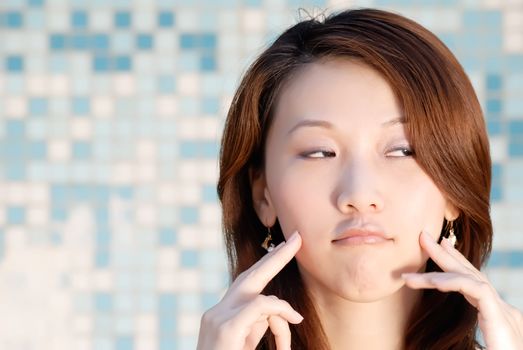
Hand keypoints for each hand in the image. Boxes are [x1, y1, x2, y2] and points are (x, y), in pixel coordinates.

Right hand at [196, 231, 302, 349]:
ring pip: (260, 296)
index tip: (282, 248)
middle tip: (297, 238)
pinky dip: (279, 312)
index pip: (245, 285)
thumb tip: (278, 312)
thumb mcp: (244, 345)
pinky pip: (260, 306)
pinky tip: (291, 326)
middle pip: (249, 276)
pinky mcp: (226, 327)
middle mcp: (216, 312)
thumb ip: (256, 327)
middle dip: (276, 257)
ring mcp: (218, 318)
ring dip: (282, 318)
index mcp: (221, 316)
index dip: (264, 265)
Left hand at [402, 231, 522, 348]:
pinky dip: (452, 282)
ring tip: (408, 277)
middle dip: (446, 255)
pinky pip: (475, 289)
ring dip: (438, 271)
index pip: (473, 285)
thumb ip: (458, 344)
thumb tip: (441, 345)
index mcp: (496, 319)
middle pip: (471, 275)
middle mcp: (502, 312)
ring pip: (469, 279)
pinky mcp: (502, 319)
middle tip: (425, 237)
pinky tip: (432, 281)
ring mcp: (505, 314)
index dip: (455, 266)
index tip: (439, 248)